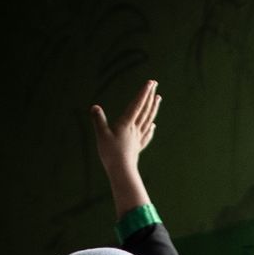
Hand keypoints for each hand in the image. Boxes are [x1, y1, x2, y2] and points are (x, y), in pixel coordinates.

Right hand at [92, 80, 160, 215]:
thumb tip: (94, 107)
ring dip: (153, 108)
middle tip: (155, 85)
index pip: (137, 105)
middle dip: (150, 96)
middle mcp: (135, 129)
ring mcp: (137, 138)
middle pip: (145, 110)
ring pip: (148, 120)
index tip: (150, 83)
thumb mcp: (101, 135)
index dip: (143, 93)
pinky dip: (150, 129)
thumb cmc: (111, 153)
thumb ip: (99, 120)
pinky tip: (153, 126)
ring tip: (158, 99)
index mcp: (127, 123)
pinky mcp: (137, 147)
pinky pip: (146, 135)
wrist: (121, 171)